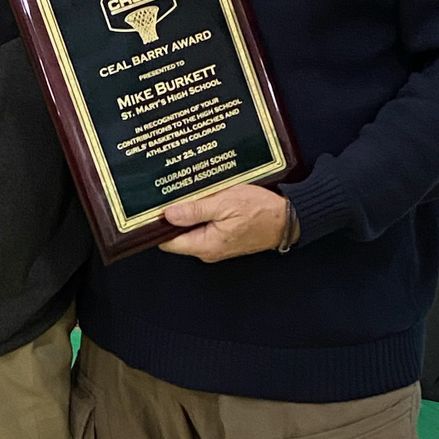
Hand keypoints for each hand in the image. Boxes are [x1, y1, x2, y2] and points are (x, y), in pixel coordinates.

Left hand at [159, 185, 294, 262]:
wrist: (287, 218)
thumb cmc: (260, 211)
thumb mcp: (224, 203)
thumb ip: (195, 210)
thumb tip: (169, 214)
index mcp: (206, 245)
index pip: (168, 241)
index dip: (157, 225)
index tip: (150, 207)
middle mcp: (209, 249)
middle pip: (178, 234)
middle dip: (172, 215)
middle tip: (165, 192)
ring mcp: (217, 242)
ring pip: (191, 227)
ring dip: (187, 210)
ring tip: (181, 190)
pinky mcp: (224, 234)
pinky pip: (205, 224)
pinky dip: (200, 211)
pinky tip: (200, 195)